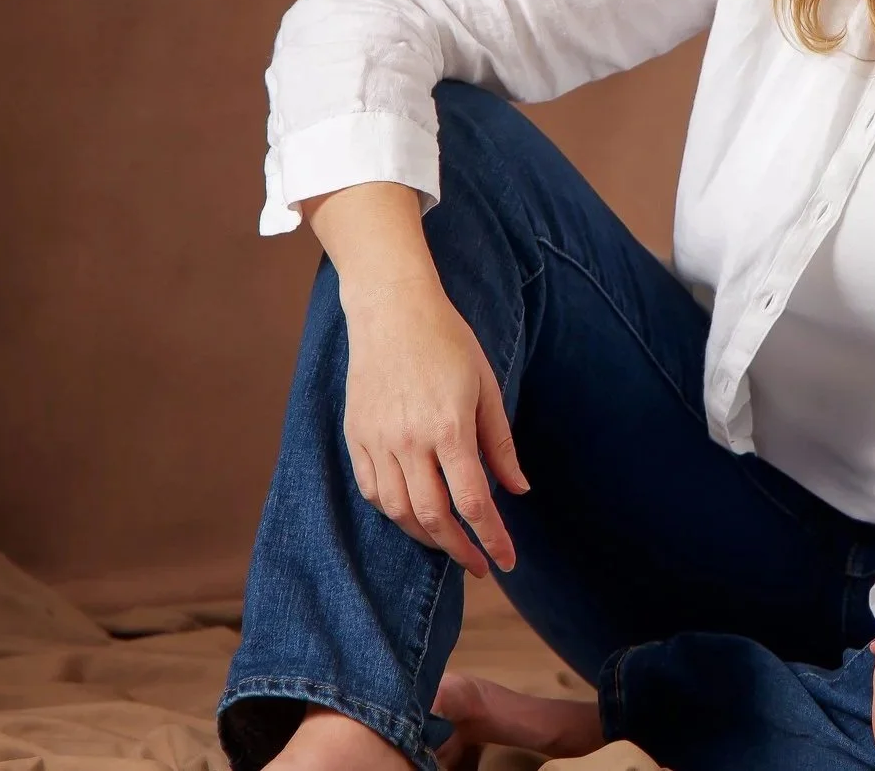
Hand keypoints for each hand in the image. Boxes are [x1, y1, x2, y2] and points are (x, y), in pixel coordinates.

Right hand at [336, 272, 529, 575]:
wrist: (392, 310)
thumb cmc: (448, 342)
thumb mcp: (486, 388)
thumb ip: (500, 444)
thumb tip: (519, 490)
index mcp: (449, 428)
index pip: (474, 502)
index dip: (492, 538)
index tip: (505, 562)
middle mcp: (409, 441)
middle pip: (432, 518)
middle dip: (459, 549)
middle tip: (477, 565)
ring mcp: (377, 440)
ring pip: (398, 511)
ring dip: (425, 537)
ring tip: (447, 543)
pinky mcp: (356, 435)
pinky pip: (372, 490)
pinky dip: (393, 511)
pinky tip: (412, 514)